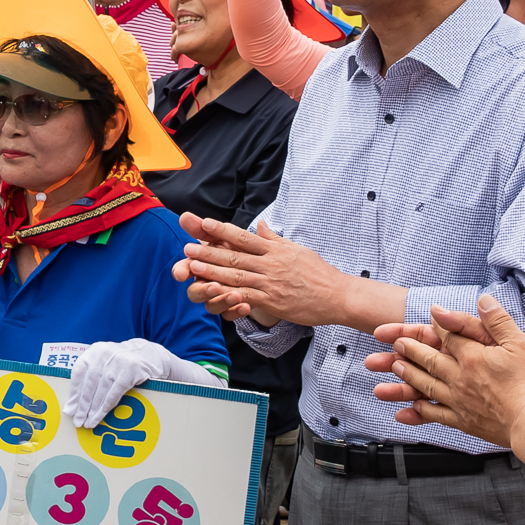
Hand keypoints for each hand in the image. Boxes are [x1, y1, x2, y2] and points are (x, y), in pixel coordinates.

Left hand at [62, 337, 192, 428]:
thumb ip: (88, 382)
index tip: (70, 410)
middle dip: (83, 405)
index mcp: (95, 351)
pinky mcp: (132, 370)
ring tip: (89, 423)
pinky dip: (107, 406)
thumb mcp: (104, 365)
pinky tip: (101, 416)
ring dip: (94, 409)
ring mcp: (119, 361)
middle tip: (78, 421)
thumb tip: (71, 408)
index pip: (79, 373)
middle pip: (90, 383)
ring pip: (102, 389)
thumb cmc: (122, 365)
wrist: (151, 355)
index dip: (74, 393)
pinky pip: (116, 392)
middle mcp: (105, 353)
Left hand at [172, 211, 354, 329]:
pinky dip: (228, 295)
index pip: (244, 237)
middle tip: (187, 246)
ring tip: (191, 265)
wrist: (338, 295)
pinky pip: (246, 297)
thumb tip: (262, 225)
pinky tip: (212, 293)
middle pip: (234, 255)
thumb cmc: (319, 273)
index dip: (222, 230)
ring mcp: (270, 282)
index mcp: (275, 250)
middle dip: (209, 250)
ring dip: (212, 270)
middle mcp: (270, 263)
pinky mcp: (272, 301)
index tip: (204, 223)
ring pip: (236, 275)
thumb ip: (275, 239)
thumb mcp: (297, 250)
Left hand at [369, 296, 524, 445]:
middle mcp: (459, 378)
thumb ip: (498, 320)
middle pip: (429, 360)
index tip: (427, 318)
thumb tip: (482, 300)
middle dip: (411, 349)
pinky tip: (411, 408)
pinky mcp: (463, 421)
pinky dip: (419, 410)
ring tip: (397, 367)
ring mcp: (458, 401)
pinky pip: (434, 414)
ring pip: (426, 385)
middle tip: (397, 344)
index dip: (436, 325)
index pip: (448, 336)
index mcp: (472, 356)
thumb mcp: (520, 343)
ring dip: (409, 375)